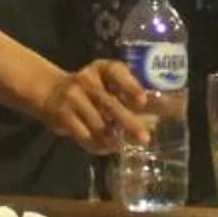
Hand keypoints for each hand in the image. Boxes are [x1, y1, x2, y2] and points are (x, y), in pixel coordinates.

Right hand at [33, 57, 157, 154]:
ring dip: (114, 139)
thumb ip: (132, 93)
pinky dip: (98, 145)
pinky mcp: (63, 116)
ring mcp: (73, 98)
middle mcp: (87, 80)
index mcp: (102, 68)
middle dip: (128, 123)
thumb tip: (167, 108)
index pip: (116, 72)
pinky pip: (85, 136)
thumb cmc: (91, 89)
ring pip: (99, 126)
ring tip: (124, 145)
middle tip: (144, 138)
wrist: (51, 91)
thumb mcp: (107, 83)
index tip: (142, 102)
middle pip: (110, 104)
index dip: (130, 86)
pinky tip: (107, 147)